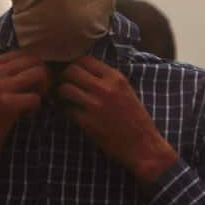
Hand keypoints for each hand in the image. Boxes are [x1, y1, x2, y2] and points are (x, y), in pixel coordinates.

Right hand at [0, 49, 49, 163]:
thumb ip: (8, 72)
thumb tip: (39, 64)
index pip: (25, 53)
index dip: (35, 67)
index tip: (32, 82)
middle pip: (35, 61)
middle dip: (43, 76)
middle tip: (37, 92)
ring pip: (39, 75)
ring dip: (42, 90)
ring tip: (31, 101)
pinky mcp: (6, 104)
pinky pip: (36, 98)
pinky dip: (35, 108)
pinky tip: (25, 114)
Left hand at [58, 56, 177, 184]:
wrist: (142, 145)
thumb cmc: (135, 118)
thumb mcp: (126, 90)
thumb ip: (107, 79)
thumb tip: (84, 71)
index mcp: (115, 78)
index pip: (84, 60)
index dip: (74, 65)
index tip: (73, 74)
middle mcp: (105, 88)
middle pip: (71, 71)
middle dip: (64, 78)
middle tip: (66, 86)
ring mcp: (95, 105)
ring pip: (65, 89)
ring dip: (61, 94)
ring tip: (65, 100)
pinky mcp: (88, 123)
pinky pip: (66, 110)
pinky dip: (65, 111)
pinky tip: (71, 114)